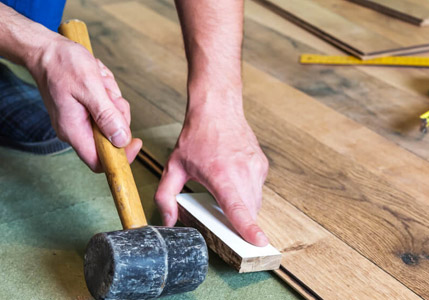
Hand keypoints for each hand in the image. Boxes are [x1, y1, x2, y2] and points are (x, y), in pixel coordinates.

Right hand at [26, 37, 141, 170]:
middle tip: (107, 92)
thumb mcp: (89, 86)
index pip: (99, 162)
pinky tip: (97, 80)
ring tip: (99, 82)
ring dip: (112, 99)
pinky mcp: (83, 110)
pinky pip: (105, 108)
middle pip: (110, 137)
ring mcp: (78, 120)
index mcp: (73, 130)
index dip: (121, 156)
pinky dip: (106, 94)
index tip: (136, 140)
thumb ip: (106, 115)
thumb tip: (121, 139)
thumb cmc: (62, 64)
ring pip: (111, 120)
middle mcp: (74, 130)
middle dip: (117, 114)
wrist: (45, 51)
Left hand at [154, 98, 269, 245]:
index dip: (248, 228)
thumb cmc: (197, 135)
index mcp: (222, 174)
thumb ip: (166, 196)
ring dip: (242, 206)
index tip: (258, 241)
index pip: (238, 208)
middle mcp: (243, 171)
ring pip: (255, 202)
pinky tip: (232, 179)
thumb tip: (167, 220)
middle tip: (220, 213)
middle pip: (248, 211)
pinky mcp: (263, 165)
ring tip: (224, 189)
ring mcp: (256, 168)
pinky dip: (246, 192)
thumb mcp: (174, 166)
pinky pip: (257, 190)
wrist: (218, 108)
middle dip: (237, 221)